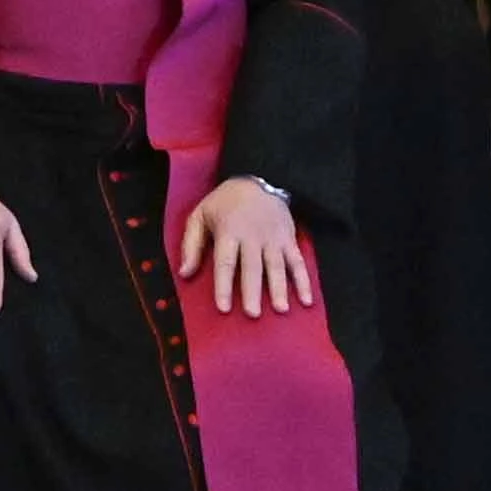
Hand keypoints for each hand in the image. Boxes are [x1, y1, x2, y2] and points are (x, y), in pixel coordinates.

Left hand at [177, 172, 313, 318]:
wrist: (259, 177)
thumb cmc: (225, 202)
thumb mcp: (200, 214)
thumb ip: (191, 244)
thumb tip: (184, 273)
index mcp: (228, 231)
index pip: (225, 262)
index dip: (224, 286)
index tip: (223, 308)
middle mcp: (252, 236)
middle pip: (252, 267)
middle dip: (252, 291)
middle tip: (253, 314)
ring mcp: (273, 238)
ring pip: (276, 266)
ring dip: (279, 288)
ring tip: (280, 309)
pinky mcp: (289, 239)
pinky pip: (298, 262)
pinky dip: (303, 281)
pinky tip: (306, 300)